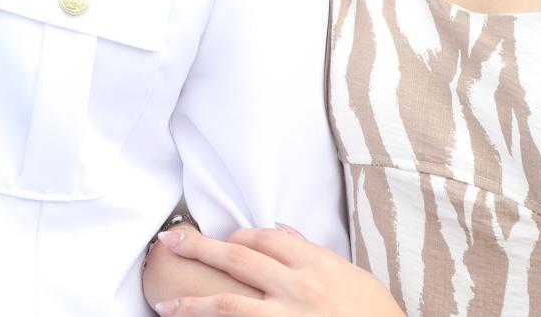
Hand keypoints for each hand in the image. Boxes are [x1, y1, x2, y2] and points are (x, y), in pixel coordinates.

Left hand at [151, 225, 400, 315]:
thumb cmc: (375, 315)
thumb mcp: (352, 276)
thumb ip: (314, 254)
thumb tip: (282, 232)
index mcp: (316, 264)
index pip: (266, 237)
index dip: (240, 234)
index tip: (226, 239)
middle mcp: (298, 287)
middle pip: (237, 257)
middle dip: (199, 246)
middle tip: (171, 241)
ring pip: (228, 303)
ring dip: (192, 305)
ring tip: (165, 306)